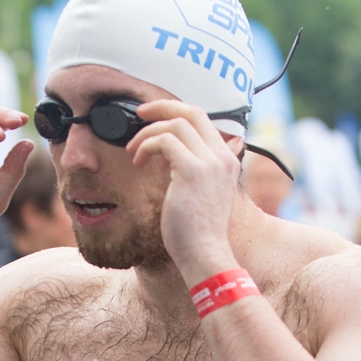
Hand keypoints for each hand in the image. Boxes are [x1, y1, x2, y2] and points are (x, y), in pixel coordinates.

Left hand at [128, 100, 241, 283]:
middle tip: (139, 114)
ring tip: (134, 152)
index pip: (203, 119)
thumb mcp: (202, 194)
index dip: (176, 111)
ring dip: (148, 133)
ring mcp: (209, 162)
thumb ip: (195, 169)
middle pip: (192, 112)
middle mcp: (222, 156)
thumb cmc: (198, 231)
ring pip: (175, 124)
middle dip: (162, 107)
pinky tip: (138, 161)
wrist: (204, 254)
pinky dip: (146, 146)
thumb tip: (170, 155)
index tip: (154, 117)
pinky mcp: (192, 171)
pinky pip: (164, 141)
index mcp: (227, 160)